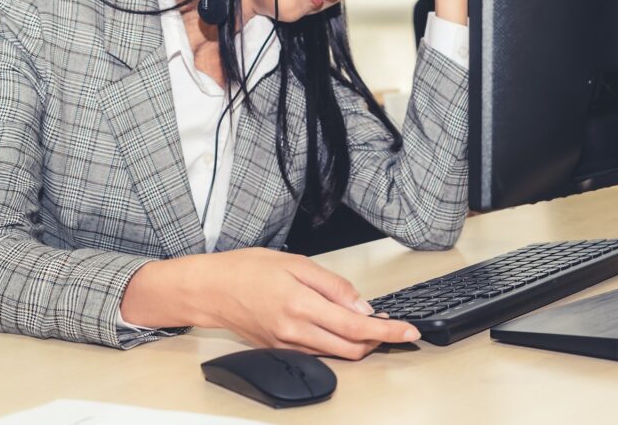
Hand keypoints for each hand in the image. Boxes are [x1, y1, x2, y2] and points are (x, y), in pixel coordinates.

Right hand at [120, 247, 419, 359]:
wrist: (209, 289)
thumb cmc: (246, 269)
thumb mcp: (295, 263)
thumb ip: (332, 285)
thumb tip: (361, 303)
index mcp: (301, 306)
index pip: (357, 326)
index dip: (388, 330)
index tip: (408, 331)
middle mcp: (296, 331)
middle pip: (352, 348)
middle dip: (378, 340)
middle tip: (394, 326)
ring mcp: (287, 344)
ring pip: (337, 353)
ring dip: (359, 342)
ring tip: (371, 324)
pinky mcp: (280, 349)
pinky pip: (318, 351)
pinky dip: (336, 342)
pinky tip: (341, 327)